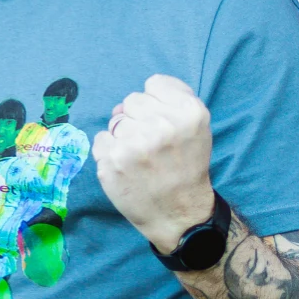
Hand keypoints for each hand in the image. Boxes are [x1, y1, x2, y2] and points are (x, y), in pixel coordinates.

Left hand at [93, 74, 214, 252]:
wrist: (178, 215)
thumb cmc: (186, 168)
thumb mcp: (197, 128)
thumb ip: (172, 100)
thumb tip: (126, 102)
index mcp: (189, 113)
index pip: (154, 83)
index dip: (156, 103)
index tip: (162, 123)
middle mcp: (162, 125)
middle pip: (132, 100)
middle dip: (138, 119)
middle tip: (151, 145)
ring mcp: (134, 143)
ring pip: (116, 120)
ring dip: (124, 136)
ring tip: (140, 158)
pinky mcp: (112, 161)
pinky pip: (101, 139)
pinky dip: (109, 152)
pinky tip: (126, 167)